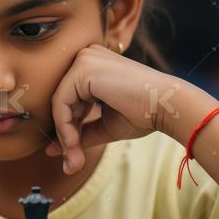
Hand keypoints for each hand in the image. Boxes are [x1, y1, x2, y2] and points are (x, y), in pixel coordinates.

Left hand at [46, 44, 184, 173]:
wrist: (167, 106)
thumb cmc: (142, 114)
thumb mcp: (104, 125)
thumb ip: (79, 133)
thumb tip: (51, 151)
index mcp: (92, 65)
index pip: (68, 99)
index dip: (67, 128)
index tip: (70, 155)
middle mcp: (86, 56)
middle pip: (61, 101)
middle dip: (65, 134)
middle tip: (71, 161)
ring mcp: (84, 59)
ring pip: (58, 103)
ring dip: (64, 134)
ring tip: (74, 157)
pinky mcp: (83, 68)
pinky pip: (60, 102)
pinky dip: (64, 126)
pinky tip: (74, 143)